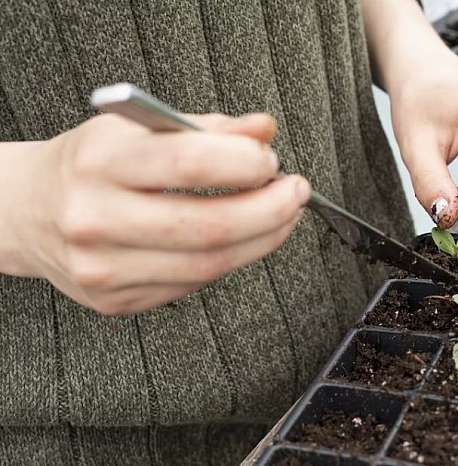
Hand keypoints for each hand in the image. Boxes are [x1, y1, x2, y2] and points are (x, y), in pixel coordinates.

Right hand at [0, 113, 308, 314]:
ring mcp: (103, 267)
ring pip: (209, 265)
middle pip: (210, 226)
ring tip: (282, 216)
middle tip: (296, 193)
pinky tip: (240, 240)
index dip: (246, 163)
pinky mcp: (115, 301)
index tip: (272, 159)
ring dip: (262, 240)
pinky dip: (228, 261)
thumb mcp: (141, 128)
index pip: (190, 163)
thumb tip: (265, 130)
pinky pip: (192, 285)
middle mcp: (96, 217)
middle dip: (271, 210)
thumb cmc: (91, 163)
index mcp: (101, 161)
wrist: (26, 210)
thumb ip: (208, 127)